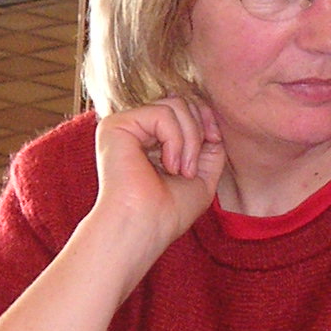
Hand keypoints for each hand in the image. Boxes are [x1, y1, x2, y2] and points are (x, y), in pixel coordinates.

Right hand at [85, 96, 225, 268]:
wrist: (145, 227)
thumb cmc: (168, 212)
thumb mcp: (203, 175)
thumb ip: (209, 146)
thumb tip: (210, 121)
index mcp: (149, 139)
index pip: (182, 109)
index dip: (205, 120)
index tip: (214, 143)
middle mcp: (134, 129)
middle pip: (181, 102)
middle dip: (199, 131)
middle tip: (192, 168)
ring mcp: (123, 125)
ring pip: (174, 105)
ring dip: (190, 140)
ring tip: (181, 170)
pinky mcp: (116, 126)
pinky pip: (162, 113)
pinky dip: (176, 139)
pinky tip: (168, 165)